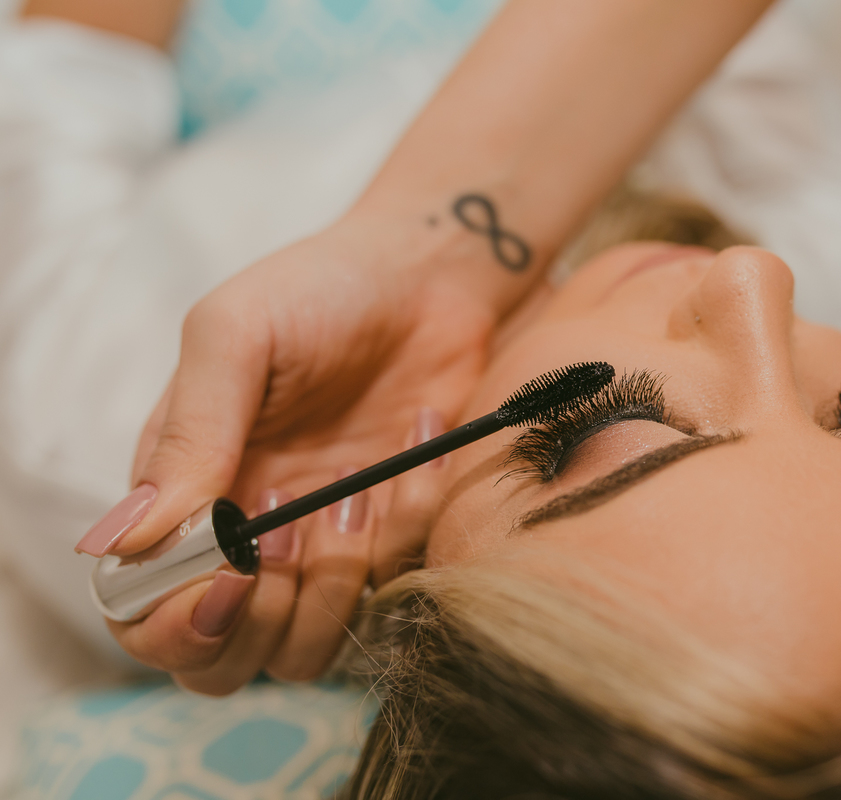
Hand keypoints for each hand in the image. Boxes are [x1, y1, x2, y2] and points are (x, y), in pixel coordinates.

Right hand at [80, 213, 499, 692]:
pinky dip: (410, 523)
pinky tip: (417, 446)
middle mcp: (245, 540)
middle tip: (292, 535)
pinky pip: (396, 585)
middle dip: (255, 622)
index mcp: (182, 497)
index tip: (230, 580)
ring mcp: (322, 548)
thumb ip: (189, 436)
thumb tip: (124, 541)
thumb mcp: (236, 338)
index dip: (175, 627)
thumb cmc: (318, 292)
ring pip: (307, 649)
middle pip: (220, 662)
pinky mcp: (392, 541)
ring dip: (335, 584)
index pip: (143, 614)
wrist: (428, 276)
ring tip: (356, 490)